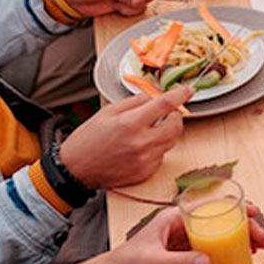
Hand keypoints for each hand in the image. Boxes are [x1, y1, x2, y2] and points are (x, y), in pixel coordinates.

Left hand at [52, 205, 263, 263]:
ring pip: (220, 235)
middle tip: (263, 239)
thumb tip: (208, 261)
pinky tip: (240, 259)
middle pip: (220, 220)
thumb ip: (181, 262)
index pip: (211, 206)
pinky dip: (230, 252)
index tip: (254, 213)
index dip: (235, 207)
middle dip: (245, 226)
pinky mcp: (185, 256)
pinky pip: (213, 250)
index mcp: (174, 218)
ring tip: (259, 248)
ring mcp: (185, 241)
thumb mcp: (154, 262)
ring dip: (241, 239)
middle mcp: (183, 226)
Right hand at [60, 86, 191, 188]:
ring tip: (148, 130)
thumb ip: (135, 102)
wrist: (76, 169)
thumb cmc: (89, 139)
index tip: (188, 90)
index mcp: (130, 123)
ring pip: (171, 141)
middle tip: (167, 113)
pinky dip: (156, 148)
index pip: (165, 105)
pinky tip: (139, 147)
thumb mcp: (108, 112)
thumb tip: (156, 95)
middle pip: (176, 125)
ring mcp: (146, 160)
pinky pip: (161, 156)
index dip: (180, 95)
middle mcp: (141, 143)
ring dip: (166, 132)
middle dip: (176, 116)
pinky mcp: (146, 172)